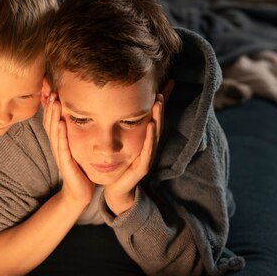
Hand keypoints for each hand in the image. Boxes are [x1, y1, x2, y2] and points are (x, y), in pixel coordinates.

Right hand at [43, 94, 93, 207]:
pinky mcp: (65, 163)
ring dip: (54, 116)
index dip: (50, 106)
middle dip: (50, 106)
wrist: (79, 193)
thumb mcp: (75, 148)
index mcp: (59, 142)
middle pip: (50, 123)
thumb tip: (75, 117)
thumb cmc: (79, 169)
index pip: (52, 120)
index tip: (51, 89)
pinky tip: (61, 123)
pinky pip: (62, 146)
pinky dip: (61, 134)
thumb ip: (73, 135)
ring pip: (54, 131)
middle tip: (52, 90)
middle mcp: (56, 146)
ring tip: (55, 102)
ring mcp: (59, 154)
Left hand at [104, 80, 173, 214]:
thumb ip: (117, 127)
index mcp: (143, 140)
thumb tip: (111, 106)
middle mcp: (148, 147)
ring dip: (157, 118)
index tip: (166, 84)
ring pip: (155, 134)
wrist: (114, 191)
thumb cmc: (116, 167)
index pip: (152, 117)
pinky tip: (151, 125)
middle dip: (159, 107)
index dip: (158, 103)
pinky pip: (148, 150)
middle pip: (157, 123)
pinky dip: (150, 137)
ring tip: (158, 103)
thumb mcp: (117, 143)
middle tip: (161, 90)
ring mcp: (146, 157)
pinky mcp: (142, 167)